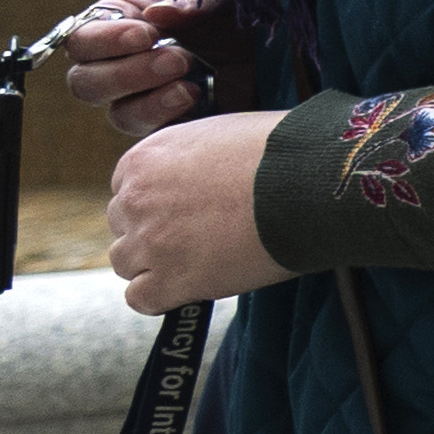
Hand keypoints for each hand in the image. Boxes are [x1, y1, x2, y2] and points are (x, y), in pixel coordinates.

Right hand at [55, 0, 228, 146]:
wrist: (275, 44)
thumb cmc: (233, 7)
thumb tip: (156, 14)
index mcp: (119, 24)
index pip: (80, 41)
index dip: (105, 41)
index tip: (147, 34)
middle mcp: (121, 64)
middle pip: (85, 84)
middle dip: (128, 74)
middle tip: (179, 59)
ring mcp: (144, 99)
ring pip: (119, 115)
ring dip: (150, 102)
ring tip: (190, 84)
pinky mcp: (171, 125)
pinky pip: (153, 138)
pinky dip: (170, 120)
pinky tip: (197, 99)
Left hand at [104, 110, 293, 313]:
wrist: (309, 183)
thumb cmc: (281, 153)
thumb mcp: (223, 134)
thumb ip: (194, 157)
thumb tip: (202, 175)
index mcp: (145, 159)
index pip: (127, 190)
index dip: (157, 203)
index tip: (184, 211)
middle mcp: (136, 199)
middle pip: (124, 226)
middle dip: (154, 232)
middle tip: (196, 236)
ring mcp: (150, 242)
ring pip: (127, 263)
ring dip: (155, 264)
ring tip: (197, 262)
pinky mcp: (170, 280)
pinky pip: (141, 299)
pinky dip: (161, 297)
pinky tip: (189, 287)